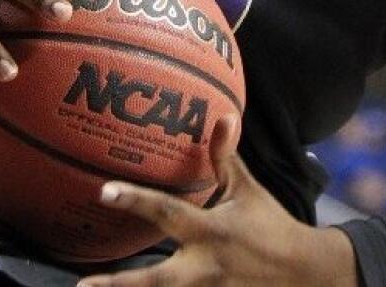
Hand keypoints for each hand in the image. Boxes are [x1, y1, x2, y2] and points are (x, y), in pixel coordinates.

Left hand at [77, 117, 357, 286]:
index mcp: (211, 232)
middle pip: (154, 281)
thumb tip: (224, 116)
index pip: (167, 213)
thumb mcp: (247, 190)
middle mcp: (203, 267)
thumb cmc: (270, 225)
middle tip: (83, 285)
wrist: (302, 272)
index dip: (135, 200)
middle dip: (118, 285)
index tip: (104, 191)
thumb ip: (227, 159)